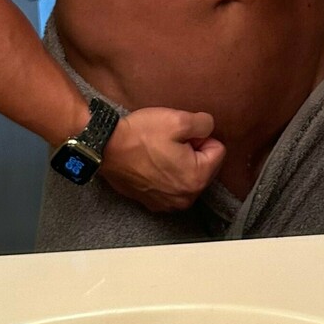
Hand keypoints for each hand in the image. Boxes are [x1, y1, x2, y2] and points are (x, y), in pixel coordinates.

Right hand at [99, 107, 225, 211]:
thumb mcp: (178, 119)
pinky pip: (170, 185)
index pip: (218, 150)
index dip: (200, 137)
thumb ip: (204, 123)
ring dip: (179, 162)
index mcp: (197, 179)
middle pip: (204, 166)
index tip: (181, 134)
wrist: (104, 149)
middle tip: (169, 141)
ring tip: (158, 151)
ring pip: (187, 175)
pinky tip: (150, 162)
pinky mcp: (152, 203)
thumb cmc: (140, 135)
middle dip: (192, 151)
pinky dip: (165, 174)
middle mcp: (185, 198)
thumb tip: (209, 129)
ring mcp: (168, 204)